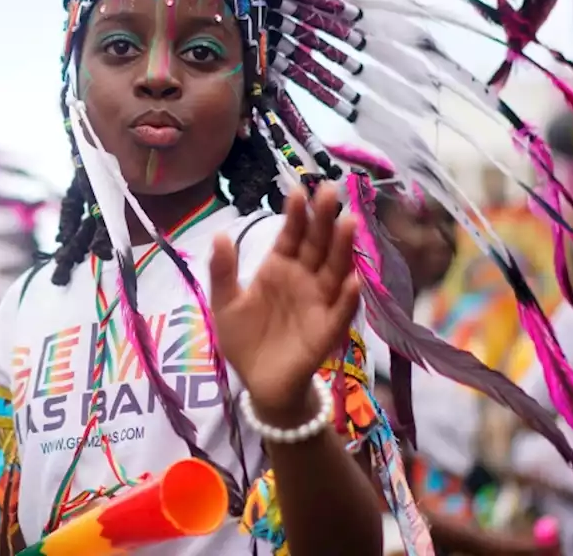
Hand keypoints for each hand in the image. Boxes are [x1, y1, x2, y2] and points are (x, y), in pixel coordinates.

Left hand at [211, 183, 359, 425]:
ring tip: (348, 224)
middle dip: (324, 219)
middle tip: (330, 191)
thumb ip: (223, 271)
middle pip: (318, 245)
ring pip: (335, 271)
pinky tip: (353, 280)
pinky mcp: (327, 330)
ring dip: (342, 249)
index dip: (295, 214)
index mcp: (279, 268)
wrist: (257, 382)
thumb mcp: (225, 303)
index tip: (298, 189)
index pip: (291, 235)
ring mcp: (319, 302)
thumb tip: (219, 234)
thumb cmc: (244, 338)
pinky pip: (340, 312)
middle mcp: (304, 279)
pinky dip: (348, 297)